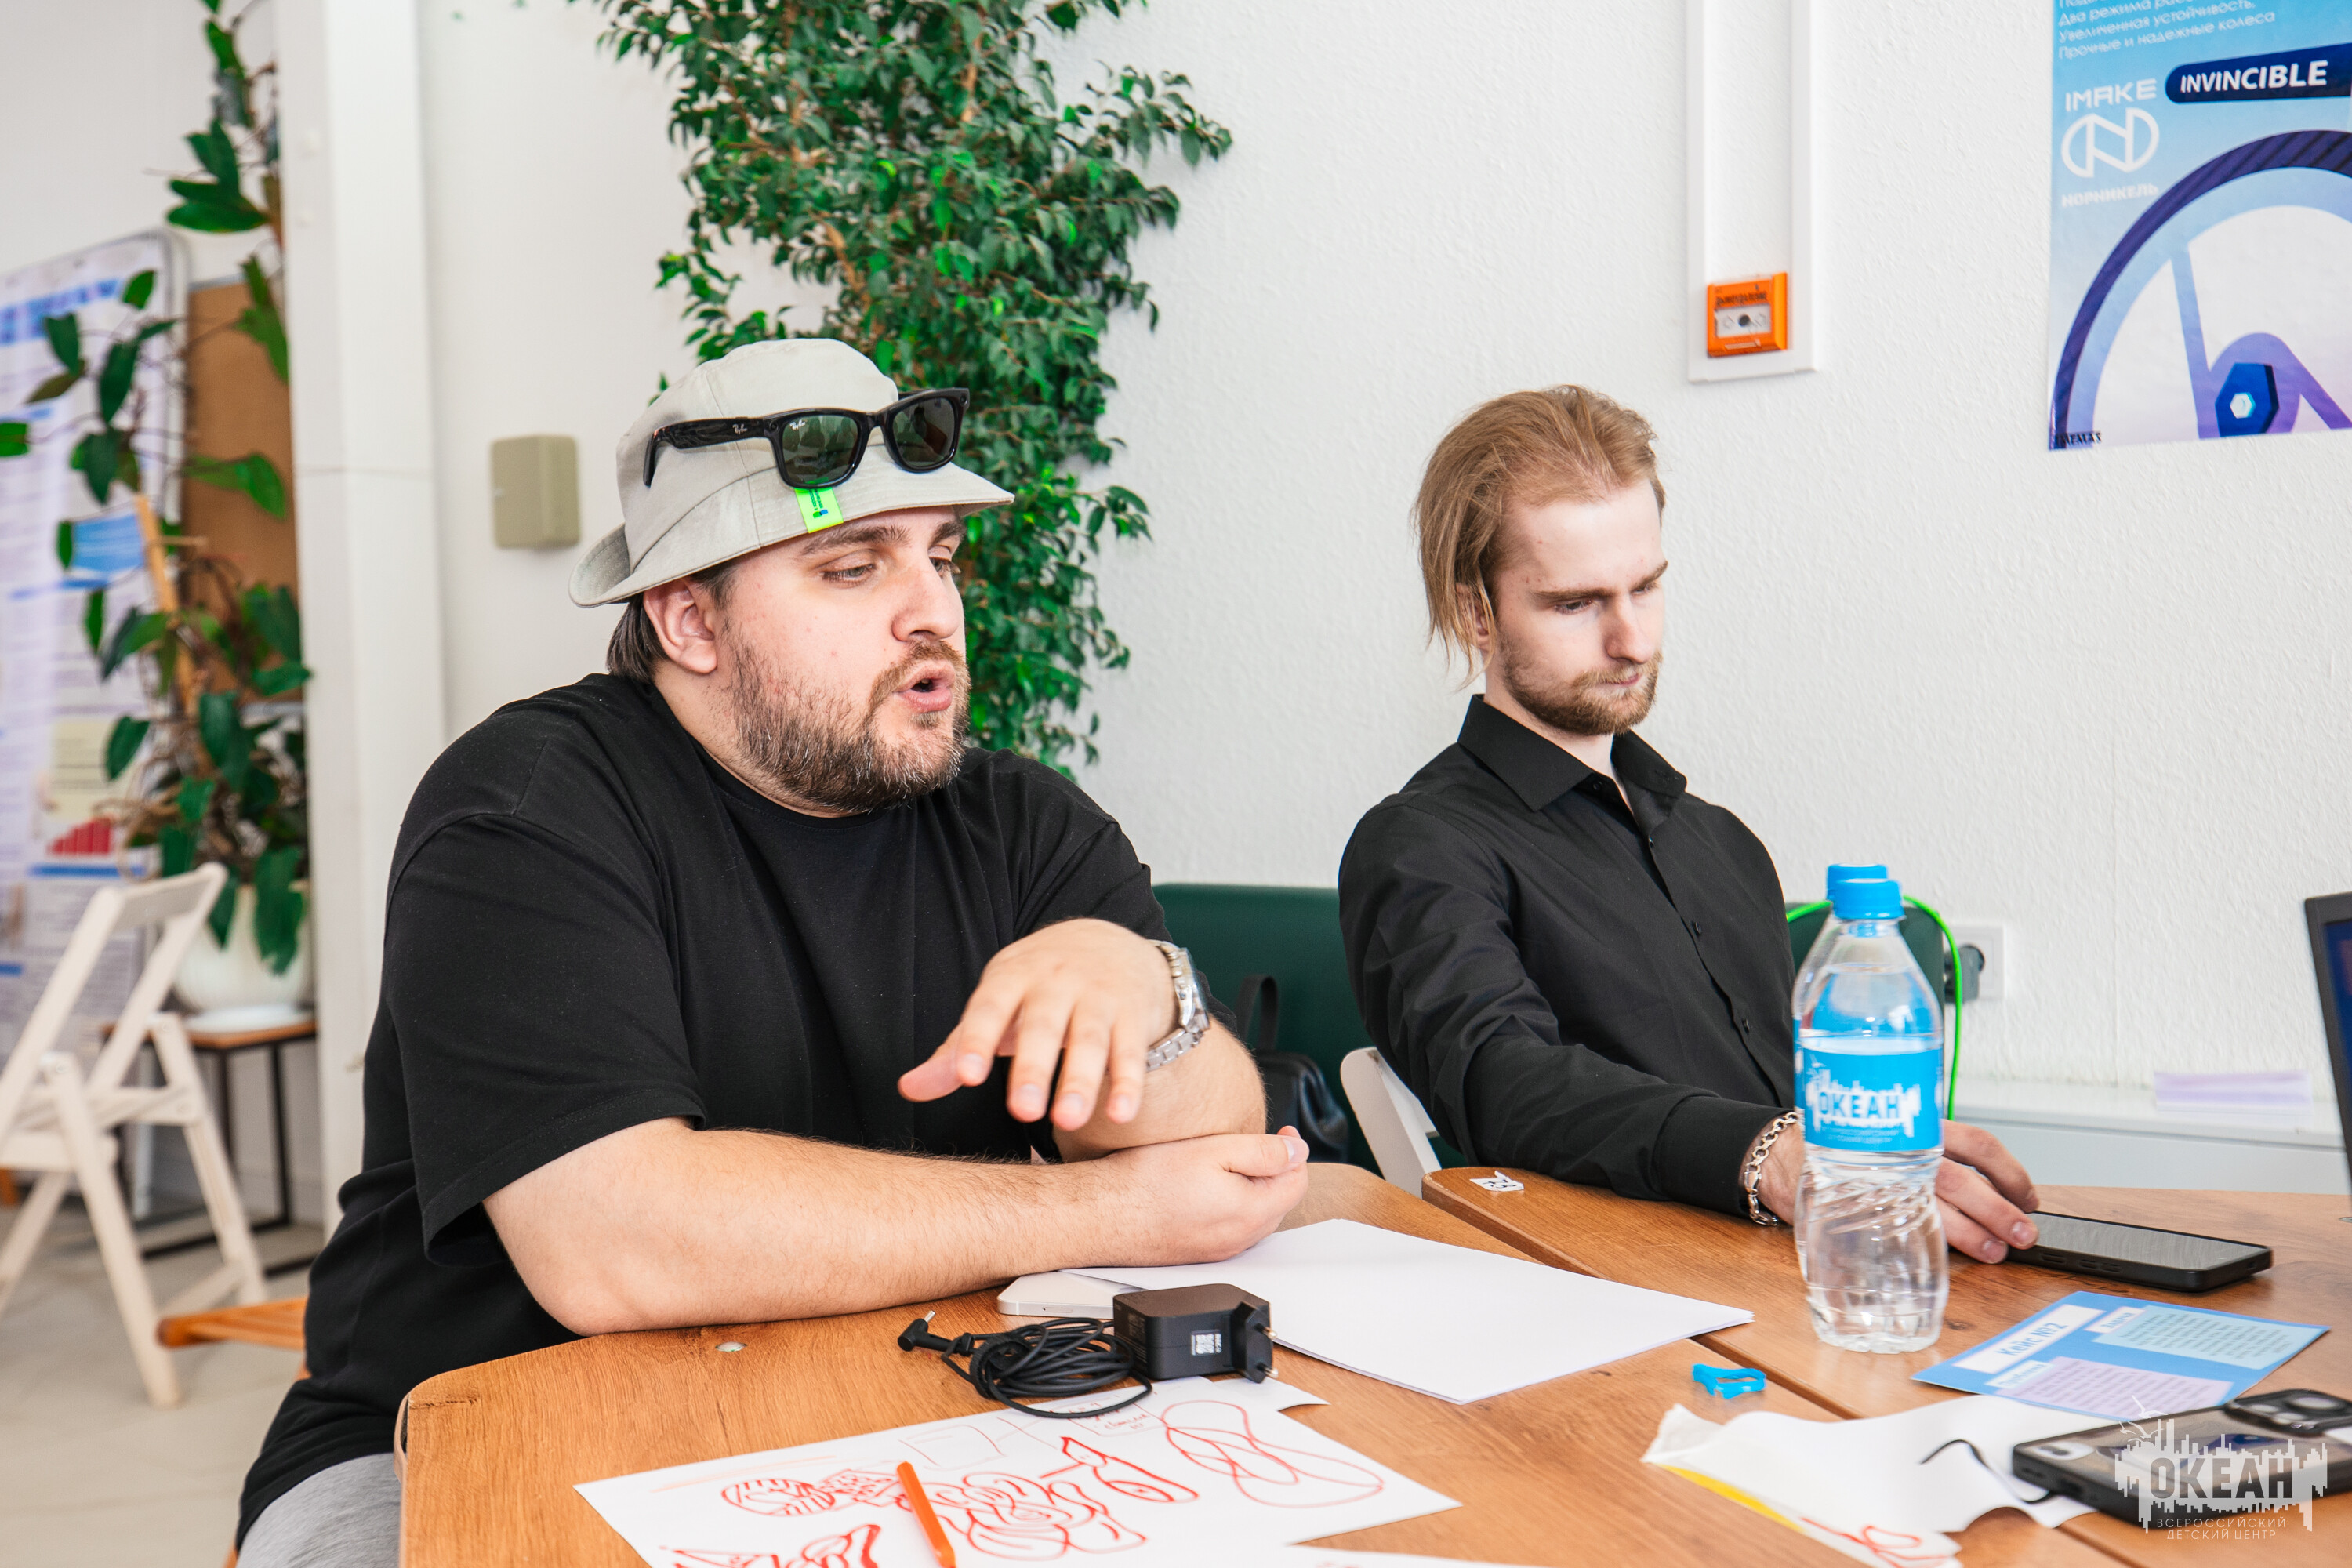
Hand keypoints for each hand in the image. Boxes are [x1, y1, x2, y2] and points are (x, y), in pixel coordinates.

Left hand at [898, 918, 1177, 1128]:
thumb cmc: (1036, 988)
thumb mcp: (996, 1005)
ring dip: (1081, 1081)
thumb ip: (956, 1050)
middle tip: (1023, 1112)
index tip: (967, 1078)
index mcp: (1012, 978)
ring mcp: (1098, 996)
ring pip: (1090, 1039)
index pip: (989, 1008)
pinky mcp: (1131, 1015)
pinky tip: (1119, 1114)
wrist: (1107, 942)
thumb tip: (907, 1089)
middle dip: (1033, 1068)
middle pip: (1044, 1026)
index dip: (976, 1041)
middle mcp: (1055, 983)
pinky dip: (1128, 1082)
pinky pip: (1131, 1049)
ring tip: (1068, 1121)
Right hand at [1079, 1127, 1311, 1263]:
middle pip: (1279, 1201)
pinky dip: (1231, 1204)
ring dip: (1254, 1187)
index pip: (1297, 1183)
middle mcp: (1239, 1239)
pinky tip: (1205, 1185)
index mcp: (1250, 1213)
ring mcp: (1217, 1250)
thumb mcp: (1213, 1150)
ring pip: (1255, 1215)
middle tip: (1256, 1141)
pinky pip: (1229, 1227)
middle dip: (1276, 1169)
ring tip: (1228, 1160)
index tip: (1283, 1130)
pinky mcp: (1197, 1252)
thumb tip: (1297, 1151)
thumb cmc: (1146, 1182)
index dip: (1294, 1151)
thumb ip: (1263, 1152)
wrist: (1101, 1216)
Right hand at [1757, 1119, 2040, 1261]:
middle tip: (2023, 1234)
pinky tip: (1950, 1256)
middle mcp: (1903, 1151)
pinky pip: (1904, 1228)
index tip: (2029, 1199)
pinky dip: (1934, 1246)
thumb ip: (1935, 1158)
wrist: (1790, 1156)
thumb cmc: (1854, 1150)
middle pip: (1963, 1179)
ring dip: (1974, 1233)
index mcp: (1918, 1129)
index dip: (2011, 1174)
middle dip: (2000, 1210)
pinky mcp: (1863, 1207)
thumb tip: (1994, 1197)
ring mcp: (1883, 1180)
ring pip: (1938, 1206)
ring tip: (1995, 1250)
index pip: (1978, 1145)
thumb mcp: (1896, 1138)